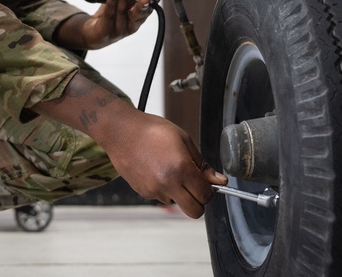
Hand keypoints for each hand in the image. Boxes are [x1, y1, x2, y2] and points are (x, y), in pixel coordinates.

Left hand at [56, 0, 161, 51]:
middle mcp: (129, 25)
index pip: (147, 10)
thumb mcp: (119, 6)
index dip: (153, 2)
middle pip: (137, 15)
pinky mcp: (106, 31)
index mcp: (135, 19)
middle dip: (142, 6)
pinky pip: (109, 14)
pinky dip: (111, 3)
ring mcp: (118, 30)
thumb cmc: (108, 18)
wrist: (91, 33)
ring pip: (121, 11)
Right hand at [103, 111, 226, 218]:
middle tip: (195, 186)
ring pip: (177, 203)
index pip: (206, 195)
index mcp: (181, 168)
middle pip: (194, 211)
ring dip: (179, 193)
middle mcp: (168, 183)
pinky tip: (157, 170)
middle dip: (199, 201)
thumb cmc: (152, 130)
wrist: (121, 132)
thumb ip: (202, 164)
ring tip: (170, 170)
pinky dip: (164, 189)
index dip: (210, 190)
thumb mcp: (183, 140)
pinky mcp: (143, 192)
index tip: (207, 183)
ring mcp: (154, 190)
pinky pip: (161, 197)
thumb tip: (220, 181)